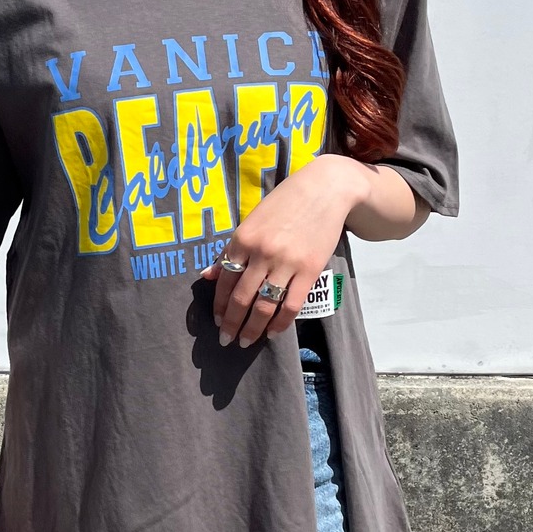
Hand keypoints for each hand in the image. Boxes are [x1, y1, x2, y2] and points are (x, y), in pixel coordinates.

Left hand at [199, 155, 353, 346]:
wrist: (325, 190)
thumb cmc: (284, 205)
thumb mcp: (251, 222)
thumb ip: (230, 250)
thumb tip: (207, 276)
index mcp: (243, 239)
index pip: (225, 281)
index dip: (219, 306)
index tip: (217, 321)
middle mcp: (261, 252)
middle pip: (242, 298)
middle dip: (231, 324)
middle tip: (226, 341)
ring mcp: (286, 262)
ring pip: (264, 306)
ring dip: (252, 329)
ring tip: (246, 341)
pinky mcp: (309, 270)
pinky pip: (291, 304)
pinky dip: (280, 323)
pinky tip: (272, 332)